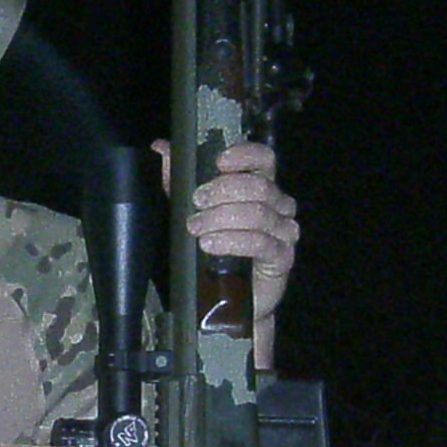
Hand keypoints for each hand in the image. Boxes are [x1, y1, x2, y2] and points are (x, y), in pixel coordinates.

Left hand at [188, 138, 298, 320]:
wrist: (226, 300)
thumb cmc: (214, 250)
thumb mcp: (193, 211)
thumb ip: (180, 180)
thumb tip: (161, 147)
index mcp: (261, 187)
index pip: (264, 159)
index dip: (244, 155)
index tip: (218, 163)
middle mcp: (279, 206)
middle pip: (259, 186)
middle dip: (222, 191)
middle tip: (196, 204)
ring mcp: (284, 232)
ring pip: (257, 213)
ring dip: (221, 218)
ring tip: (196, 228)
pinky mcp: (282, 258)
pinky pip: (260, 242)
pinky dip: (232, 240)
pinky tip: (210, 244)